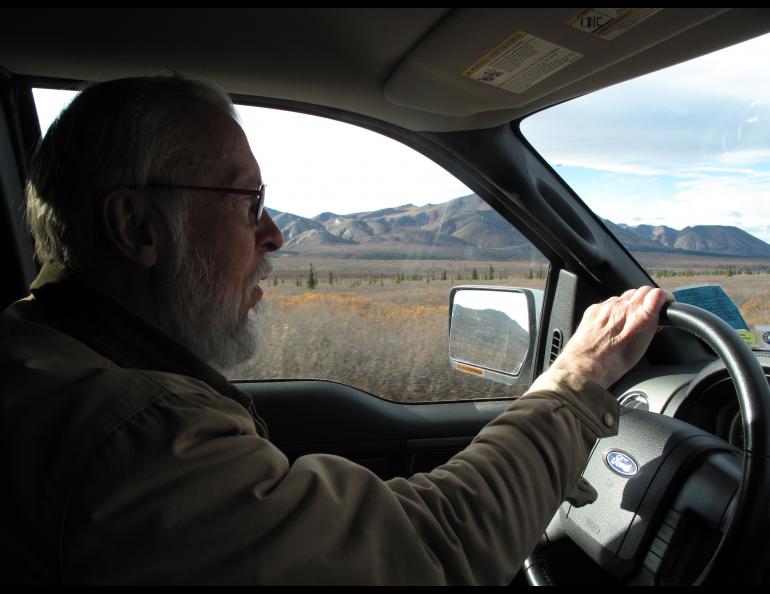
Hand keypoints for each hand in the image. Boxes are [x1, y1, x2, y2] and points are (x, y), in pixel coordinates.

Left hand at [548, 286, 674, 387]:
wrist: (586, 365)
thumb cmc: (614, 362)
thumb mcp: (642, 346)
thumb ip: (650, 326)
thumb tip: (654, 318)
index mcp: (640, 317)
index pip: (658, 293)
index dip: (664, 297)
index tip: (666, 301)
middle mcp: (623, 308)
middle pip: (642, 291)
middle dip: (649, 299)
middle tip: (650, 311)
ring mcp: (607, 306)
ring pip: (625, 296)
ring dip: (631, 304)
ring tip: (630, 320)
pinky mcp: (594, 309)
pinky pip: (608, 303)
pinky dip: (614, 309)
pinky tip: (612, 323)